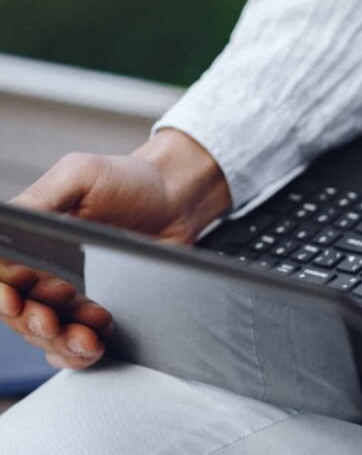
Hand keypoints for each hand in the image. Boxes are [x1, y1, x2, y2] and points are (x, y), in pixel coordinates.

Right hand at [3, 129, 230, 368]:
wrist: (178, 199)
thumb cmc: (129, 180)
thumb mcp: (79, 174)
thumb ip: (40, 198)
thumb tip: (6, 224)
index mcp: (29, 240)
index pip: (2, 277)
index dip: (3, 294)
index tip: (16, 301)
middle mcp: (44, 271)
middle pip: (19, 314)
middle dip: (33, 323)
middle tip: (54, 320)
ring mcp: (72, 296)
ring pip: (47, 335)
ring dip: (60, 342)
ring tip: (87, 337)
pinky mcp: (102, 312)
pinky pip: (77, 344)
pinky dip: (80, 352)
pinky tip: (95, 345)